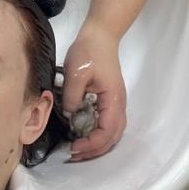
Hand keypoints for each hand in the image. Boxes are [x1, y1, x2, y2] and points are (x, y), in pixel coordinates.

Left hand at [61, 21, 126, 160]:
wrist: (100, 35)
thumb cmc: (89, 51)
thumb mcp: (75, 73)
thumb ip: (72, 96)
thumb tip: (69, 114)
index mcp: (113, 99)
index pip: (107, 131)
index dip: (92, 144)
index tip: (74, 146)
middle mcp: (119, 104)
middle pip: (113, 137)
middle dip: (95, 150)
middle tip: (74, 154)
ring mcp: (116, 102)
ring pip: (113, 133)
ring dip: (97, 145)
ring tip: (79, 149)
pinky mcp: (110, 99)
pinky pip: (108, 124)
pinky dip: (98, 135)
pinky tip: (84, 135)